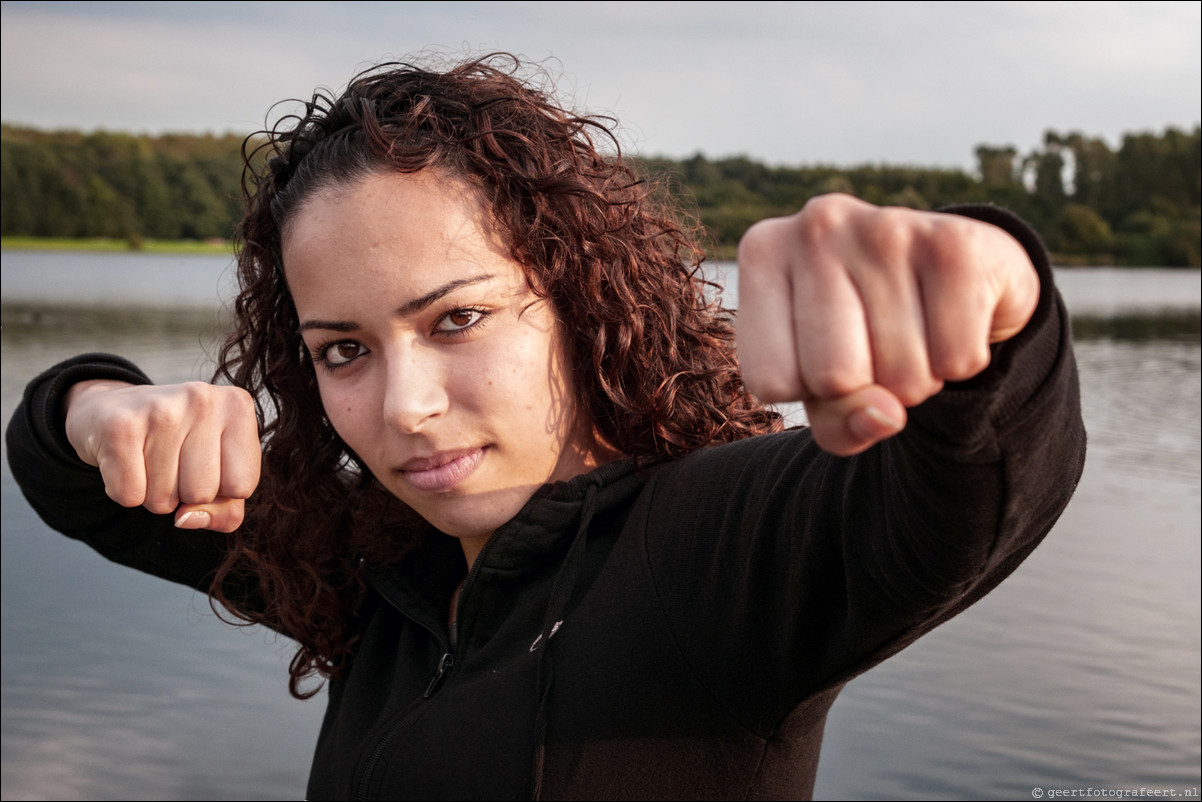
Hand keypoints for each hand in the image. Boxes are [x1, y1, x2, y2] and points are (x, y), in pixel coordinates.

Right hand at [64, 380, 260, 531]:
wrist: (111, 407)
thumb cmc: (178, 443)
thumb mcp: (219, 469)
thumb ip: (225, 510)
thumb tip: (188, 519)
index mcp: (237, 406)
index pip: (243, 485)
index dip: (222, 491)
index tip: (207, 467)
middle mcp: (203, 400)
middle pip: (202, 493)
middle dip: (184, 495)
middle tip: (172, 464)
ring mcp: (161, 410)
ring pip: (163, 499)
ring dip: (153, 494)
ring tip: (149, 460)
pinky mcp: (120, 426)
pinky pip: (130, 496)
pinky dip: (126, 492)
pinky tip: (128, 461)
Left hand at [736, 194, 1038, 455]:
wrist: (953, 273)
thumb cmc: (864, 333)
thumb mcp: (825, 383)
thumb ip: (838, 423)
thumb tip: (885, 416)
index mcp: (763, 253)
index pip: (772, 381)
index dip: (808, 392)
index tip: (825, 351)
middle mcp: (817, 224)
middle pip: (834, 378)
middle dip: (868, 388)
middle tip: (878, 344)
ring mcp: (887, 225)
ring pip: (902, 376)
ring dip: (919, 377)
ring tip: (915, 328)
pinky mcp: (957, 242)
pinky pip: (958, 359)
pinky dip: (962, 361)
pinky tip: (950, 317)